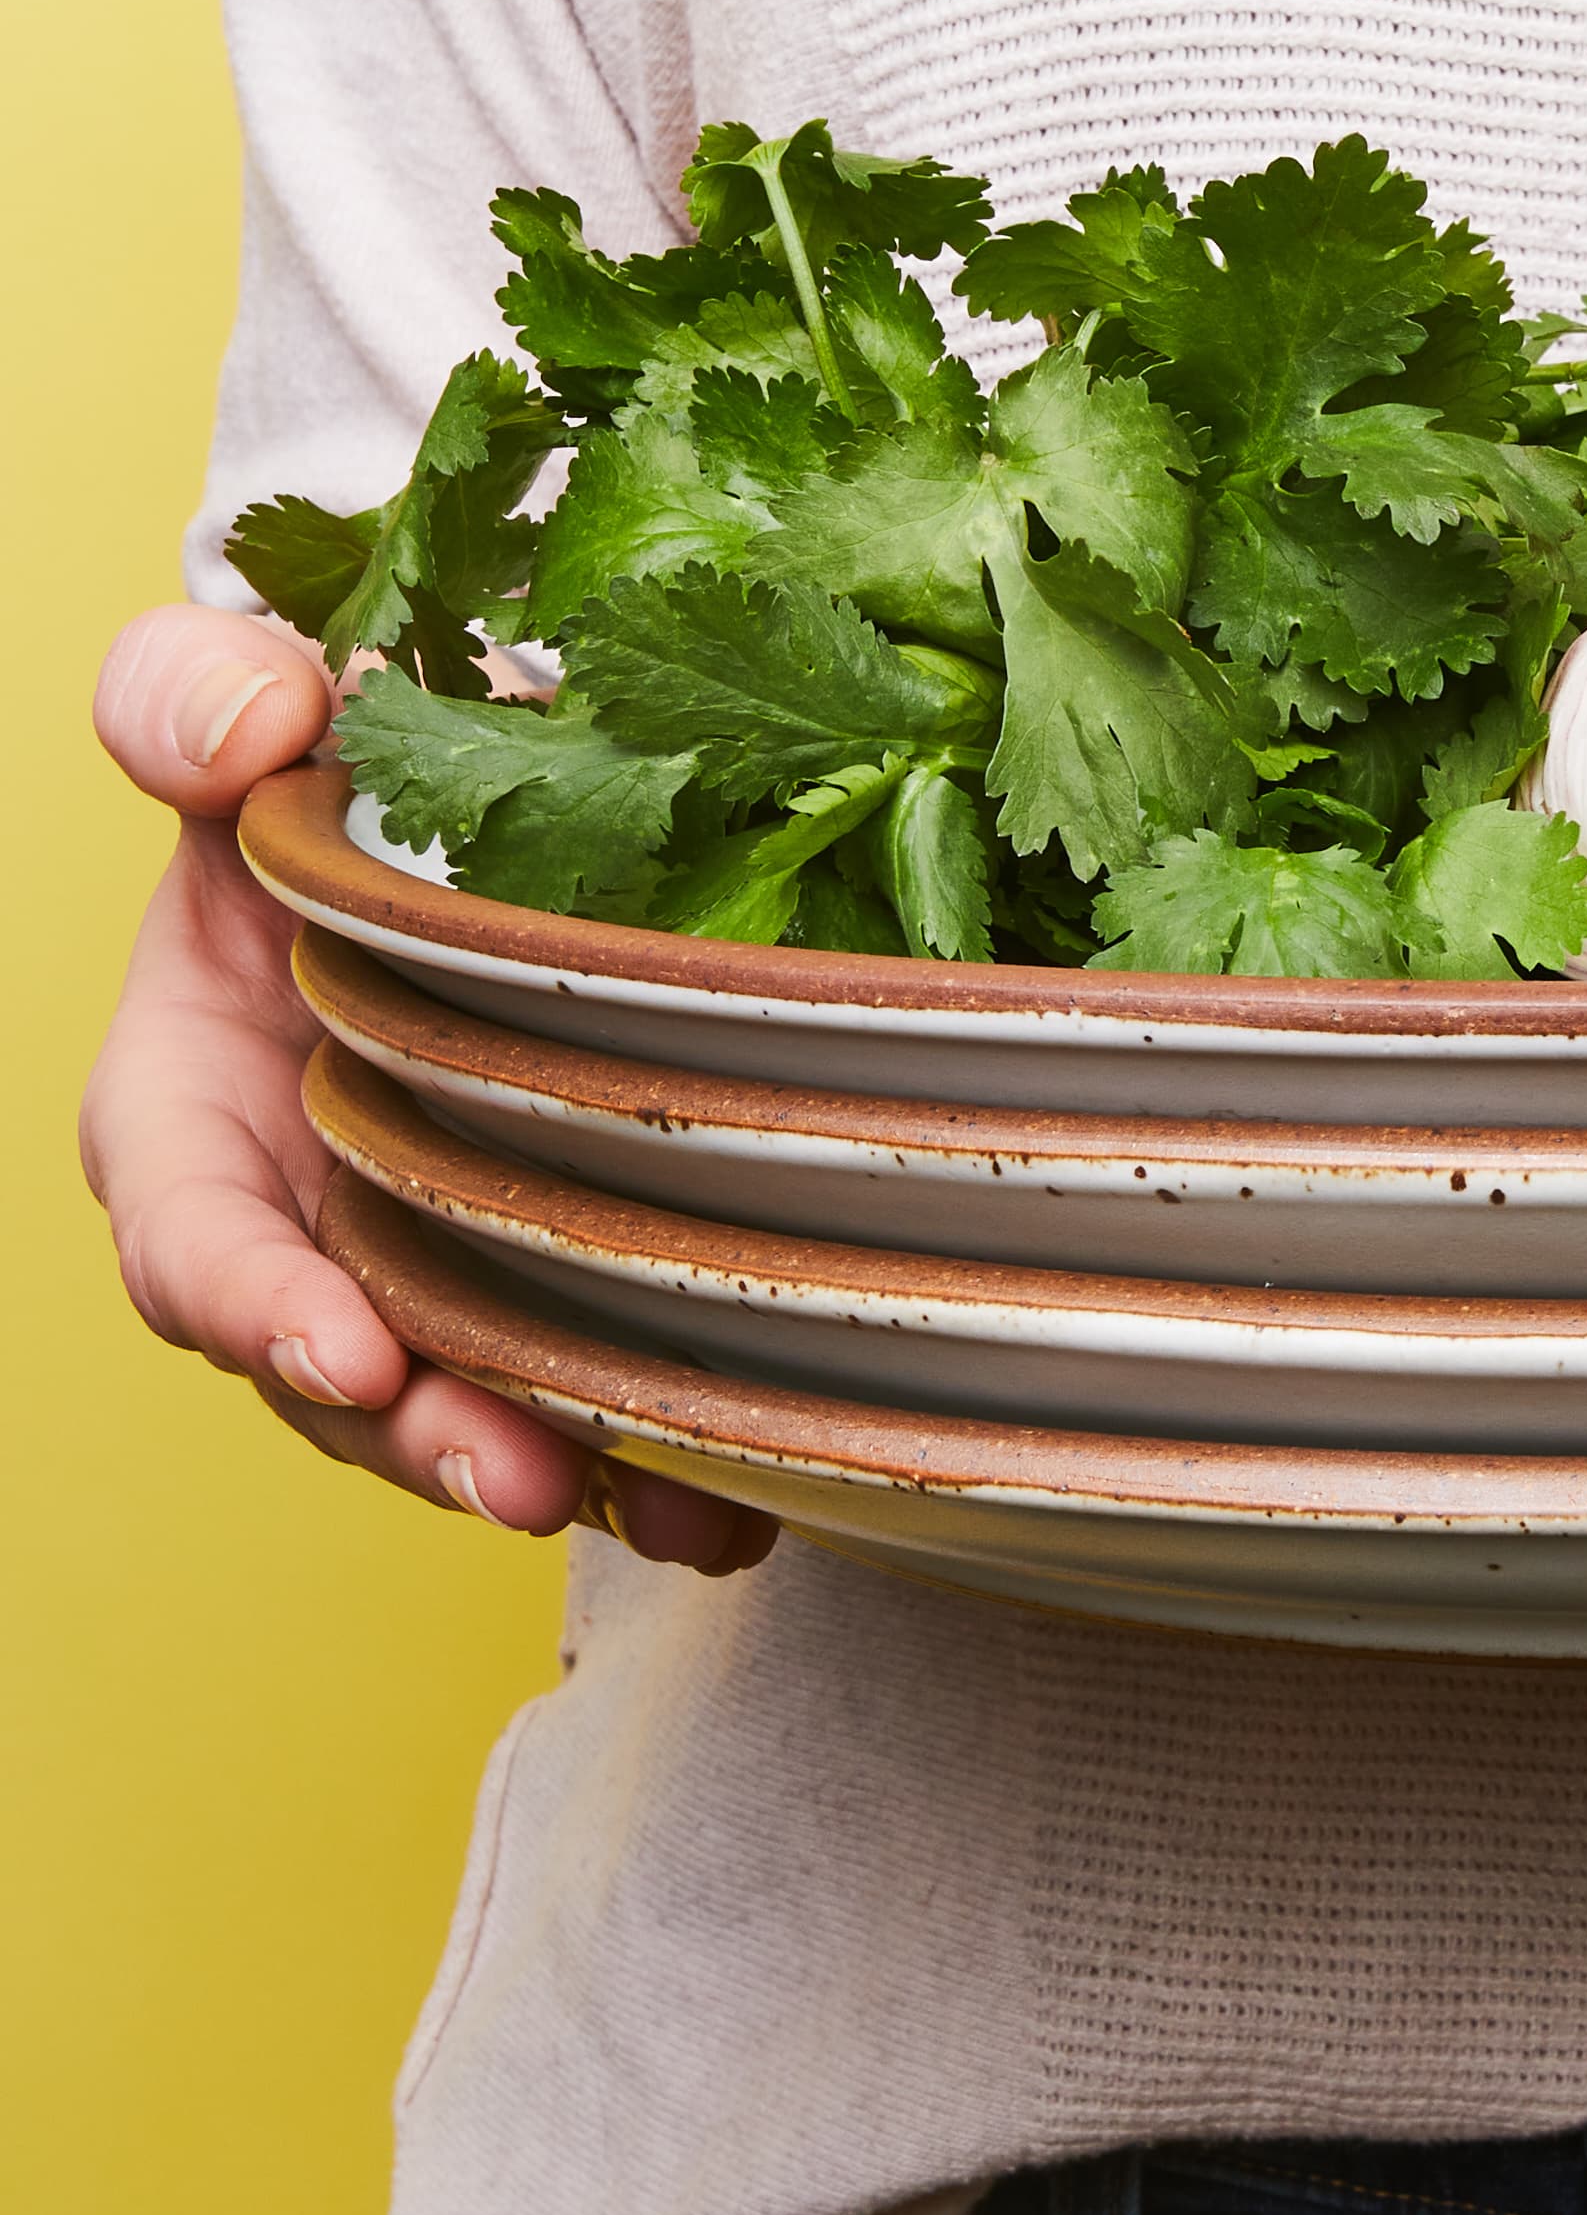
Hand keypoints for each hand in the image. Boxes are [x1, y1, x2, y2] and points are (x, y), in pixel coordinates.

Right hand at [80, 603, 769, 1571]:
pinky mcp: (558, 1287)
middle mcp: (304, 1230)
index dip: (254, 1310)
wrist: (484, 799)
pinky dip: (679, 1455)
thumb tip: (245, 719)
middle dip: (430, 1439)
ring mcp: (434, 1275)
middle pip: (342, 1383)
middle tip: (526, 1479)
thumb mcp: (262, 712)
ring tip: (685, 1512)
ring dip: (576, 1472)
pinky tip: (767, 1489)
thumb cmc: (345, 767)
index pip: (192, 1242)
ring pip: (484, 1414)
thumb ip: (198, 703)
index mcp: (193, 1114)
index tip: (344, 1355)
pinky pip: (607, 1397)